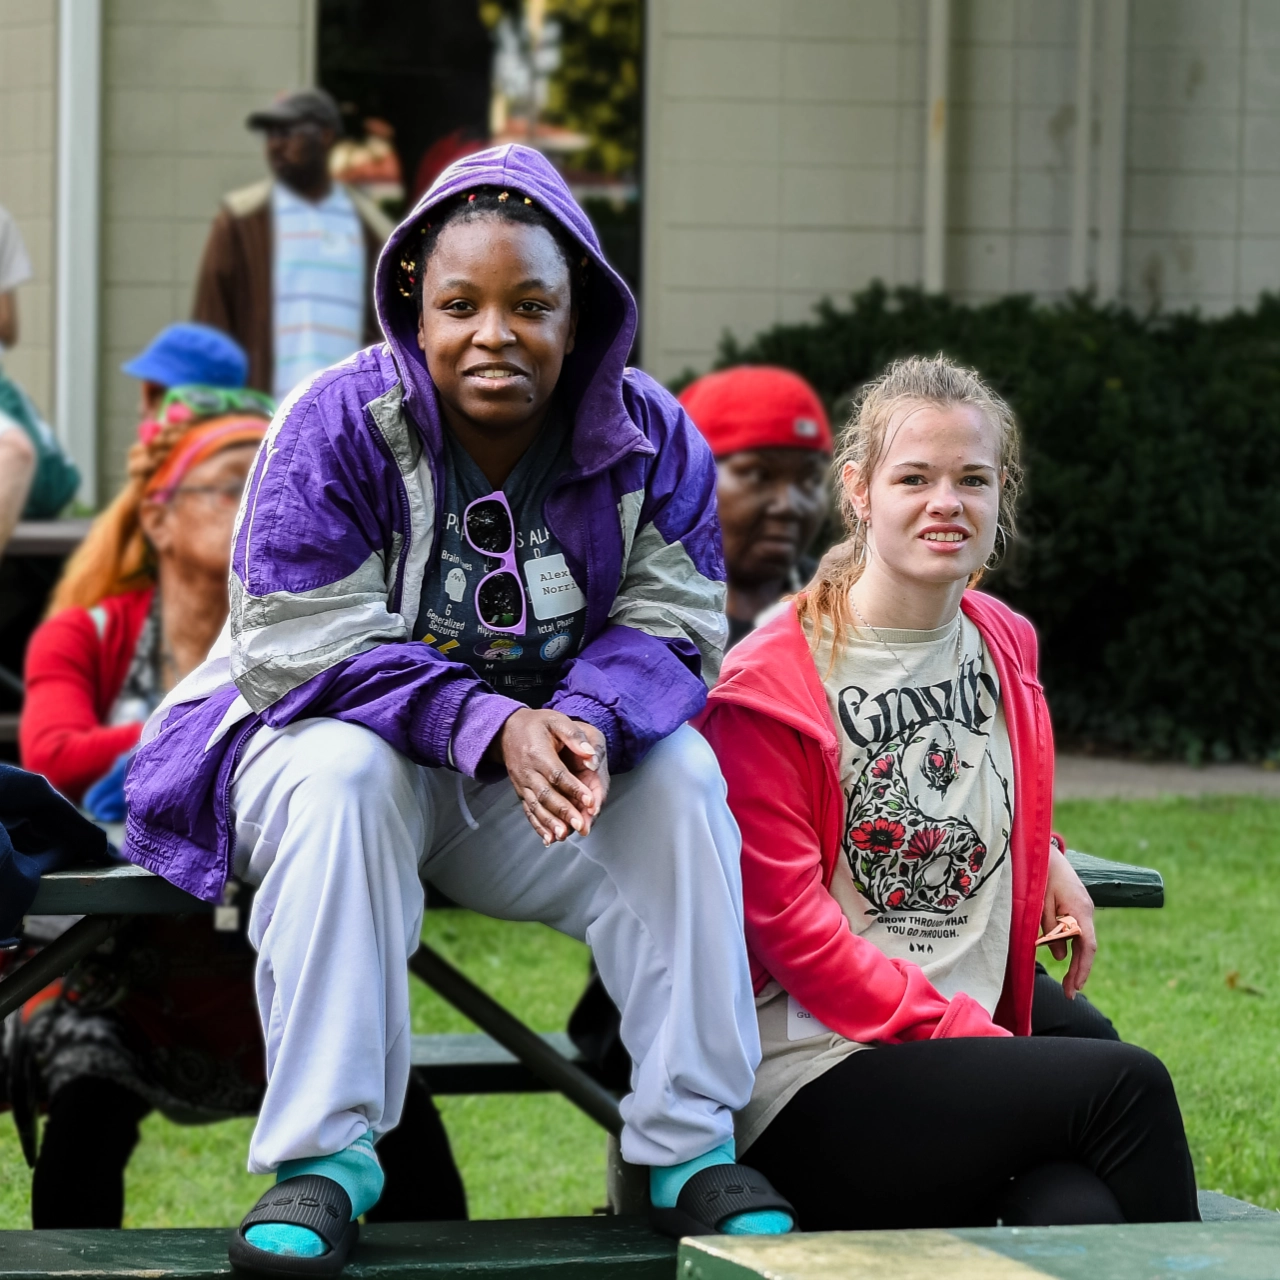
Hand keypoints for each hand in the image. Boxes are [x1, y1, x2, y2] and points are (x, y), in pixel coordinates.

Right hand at [488, 709, 607, 844]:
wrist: (506, 730)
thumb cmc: (536, 725)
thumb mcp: (556, 720)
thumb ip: (574, 736)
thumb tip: (590, 753)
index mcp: (538, 753)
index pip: (558, 774)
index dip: (574, 789)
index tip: (589, 800)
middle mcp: (527, 771)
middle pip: (546, 795)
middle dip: (564, 812)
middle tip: (580, 825)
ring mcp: (522, 784)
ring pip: (536, 806)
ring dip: (550, 823)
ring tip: (564, 835)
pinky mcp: (520, 791)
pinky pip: (528, 810)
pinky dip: (537, 826)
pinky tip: (548, 838)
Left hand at [1042, 842, 1096, 998]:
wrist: (1043, 851)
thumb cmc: (1040, 875)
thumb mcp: (1040, 903)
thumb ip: (1049, 929)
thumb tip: (1059, 956)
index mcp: (1080, 910)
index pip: (1087, 946)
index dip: (1082, 968)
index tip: (1075, 988)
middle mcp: (1085, 911)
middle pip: (1086, 947)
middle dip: (1078, 971)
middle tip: (1069, 993)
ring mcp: (1082, 909)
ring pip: (1080, 939)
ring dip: (1072, 958)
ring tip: (1066, 980)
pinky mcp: (1075, 907)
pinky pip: (1074, 930)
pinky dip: (1068, 944)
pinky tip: (1059, 953)